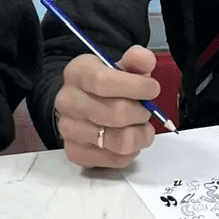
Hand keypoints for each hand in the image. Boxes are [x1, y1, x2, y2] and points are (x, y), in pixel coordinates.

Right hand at [56, 49, 159, 170]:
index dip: (135, 87)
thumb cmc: (109, 85)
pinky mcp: (75, 152)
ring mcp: (68, 129)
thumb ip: (137, 61)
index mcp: (77, 73)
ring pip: (119, 141)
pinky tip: (128, 139)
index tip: (153, 89)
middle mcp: (66, 101)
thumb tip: (145, 60)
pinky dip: (130, 152)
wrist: (85, 104)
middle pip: (115, 114)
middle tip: (146, 111)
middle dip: (141, 113)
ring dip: (140, 135)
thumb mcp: (123, 67)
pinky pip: (115, 159)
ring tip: (141, 127)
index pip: (103, 81)